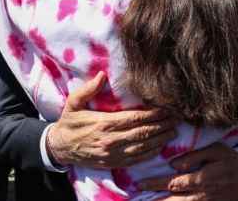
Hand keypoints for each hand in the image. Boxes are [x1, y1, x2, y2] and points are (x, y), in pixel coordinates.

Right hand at [46, 71, 177, 168]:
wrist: (60, 147)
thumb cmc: (69, 122)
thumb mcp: (74, 102)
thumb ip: (88, 89)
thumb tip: (103, 75)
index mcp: (104, 123)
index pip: (135, 118)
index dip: (153, 114)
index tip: (166, 108)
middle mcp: (111, 140)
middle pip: (143, 132)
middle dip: (162, 125)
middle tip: (177, 118)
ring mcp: (113, 153)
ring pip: (143, 147)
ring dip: (160, 139)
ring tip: (173, 131)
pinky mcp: (113, 163)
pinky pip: (136, 159)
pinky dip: (150, 153)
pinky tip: (160, 146)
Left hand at [137, 142, 237, 200]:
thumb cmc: (230, 160)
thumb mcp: (216, 151)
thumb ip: (194, 156)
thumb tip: (173, 164)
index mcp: (202, 178)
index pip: (174, 183)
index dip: (156, 184)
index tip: (140, 183)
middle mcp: (202, 194)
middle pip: (173, 199)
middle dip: (155, 199)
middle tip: (138, 196)